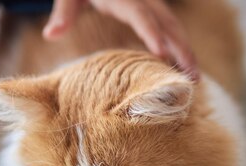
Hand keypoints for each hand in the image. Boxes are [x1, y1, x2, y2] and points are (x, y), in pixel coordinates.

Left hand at [43, 0, 198, 79]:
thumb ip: (62, 14)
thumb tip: (50, 35)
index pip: (141, 16)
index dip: (152, 34)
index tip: (162, 54)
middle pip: (168, 23)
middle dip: (182, 49)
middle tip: (193, 77)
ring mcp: (150, 5)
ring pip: (174, 27)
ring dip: (186, 51)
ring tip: (195, 78)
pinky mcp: (151, 12)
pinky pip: (169, 30)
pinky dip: (179, 47)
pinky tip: (183, 68)